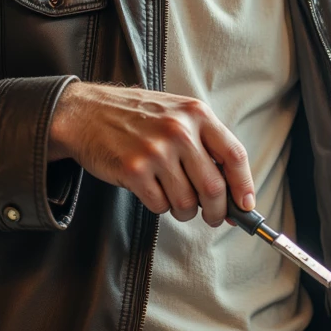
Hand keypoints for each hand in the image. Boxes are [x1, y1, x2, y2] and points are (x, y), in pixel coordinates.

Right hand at [47, 81, 254, 226]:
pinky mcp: (134, 170)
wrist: (85, 113)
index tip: (245, 205)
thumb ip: (205, 143)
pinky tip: (151, 190)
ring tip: (175, 201)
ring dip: (185, 212)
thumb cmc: (135, 116)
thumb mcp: (176, 113)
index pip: (235, 156)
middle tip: (212, 217)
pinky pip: (160, 205)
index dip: (244, 186)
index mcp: (196, 114)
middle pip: (214, 187)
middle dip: (216, 211)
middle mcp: (179, 130)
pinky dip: (160, 206)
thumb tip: (232, 190)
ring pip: (187, 202)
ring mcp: (156, 150)